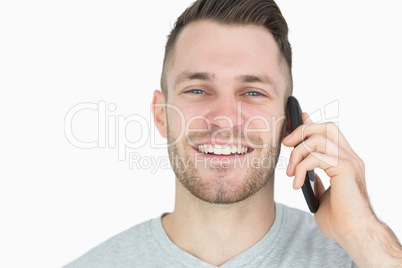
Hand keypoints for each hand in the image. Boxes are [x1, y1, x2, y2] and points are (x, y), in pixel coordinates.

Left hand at [283, 112, 371, 242]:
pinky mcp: (346, 169)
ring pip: (318, 139)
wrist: (354, 235)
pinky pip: (317, 157)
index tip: (296, 119)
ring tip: (290, 173)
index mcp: (346, 161)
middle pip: (326, 127)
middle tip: (286, 145)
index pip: (329, 132)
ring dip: (297, 154)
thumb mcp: (322, 195)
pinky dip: (301, 168)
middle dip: (302, 131)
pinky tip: (296, 183)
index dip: (311, 123)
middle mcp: (350, 158)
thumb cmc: (340, 220)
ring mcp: (350, 162)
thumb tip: (307, 174)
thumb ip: (317, 181)